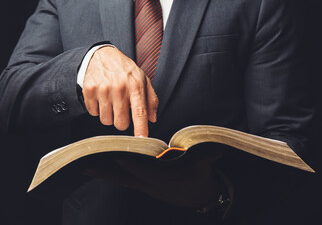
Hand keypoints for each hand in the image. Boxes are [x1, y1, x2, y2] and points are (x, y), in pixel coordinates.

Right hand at [82, 46, 157, 136]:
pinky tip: (101, 97)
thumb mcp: (143, 80)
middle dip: (122, 122)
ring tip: (112, 102)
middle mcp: (119, 88)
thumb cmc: (125, 70)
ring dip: (109, 116)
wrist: (101, 55)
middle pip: (120, 123)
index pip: (139, 112)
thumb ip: (151, 100)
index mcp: (135, 86)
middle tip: (122, 111)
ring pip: (106, 120)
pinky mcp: (89, 90)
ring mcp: (103, 89)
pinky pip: (93, 113)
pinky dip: (97, 109)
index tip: (142, 139)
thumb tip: (152, 119)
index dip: (141, 128)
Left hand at [84, 151, 222, 207]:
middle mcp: (152, 184)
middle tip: (86, 163)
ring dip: (102, 172)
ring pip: (120, 179)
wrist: (199, 196)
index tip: (118, 158)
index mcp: (167, 179)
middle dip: (106, 170)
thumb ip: (208, 156)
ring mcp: (146, 186)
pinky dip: (109, 173)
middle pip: (126, 177)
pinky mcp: (143, 185)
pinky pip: (122, 179)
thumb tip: (215, 150)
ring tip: (83, 165)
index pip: (147, 172)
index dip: (133, 166)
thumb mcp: (206, 166)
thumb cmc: (201, 178)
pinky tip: (96, 168)